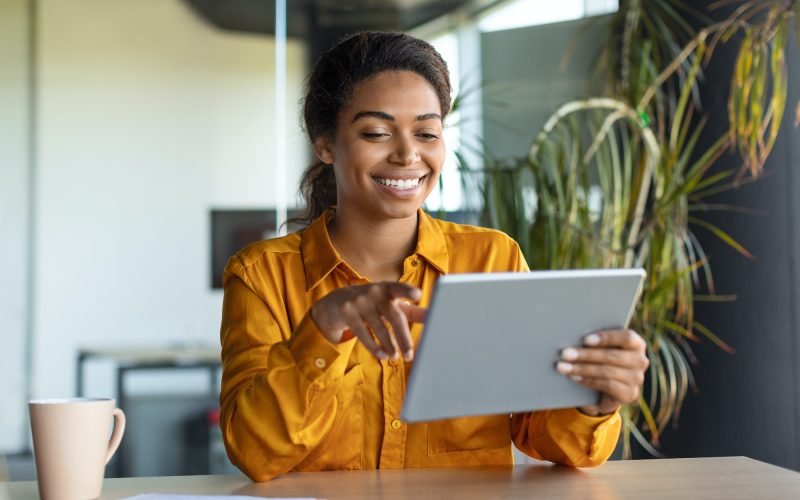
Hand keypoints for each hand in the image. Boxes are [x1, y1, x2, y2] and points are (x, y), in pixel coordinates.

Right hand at [310, 282, 426, 360]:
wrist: (335, 303)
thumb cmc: (371, 304)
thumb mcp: (389, 304)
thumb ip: (411, 311)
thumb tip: (432, 316)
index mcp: (387, 288)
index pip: (399, 288)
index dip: (407, 291)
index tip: (417, 294)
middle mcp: (374, 292)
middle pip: (393, 316)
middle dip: (403, 337)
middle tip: (410, 354)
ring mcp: (359, 302)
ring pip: (379, 327)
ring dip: (389, 345)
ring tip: (396, 357)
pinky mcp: (347, 313)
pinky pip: (362, 334)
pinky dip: (374, 347)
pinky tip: (382, 355)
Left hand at [556, 329, 648, 415]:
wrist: (602, 389)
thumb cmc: (598, 359)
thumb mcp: (598, 347)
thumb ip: (594, 341)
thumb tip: (572, 334)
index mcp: (636, 343)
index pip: (626, 337)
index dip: (606, 337)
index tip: (585, 340)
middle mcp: (640, 360)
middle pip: (613, 356)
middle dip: (586, 354)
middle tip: (565, 353)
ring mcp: (637, 379)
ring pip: (607, 371)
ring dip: (582, 368)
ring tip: (563, 367)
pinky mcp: (629, 394)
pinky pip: (607, 386)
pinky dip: (588, 381)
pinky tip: (574, 377)